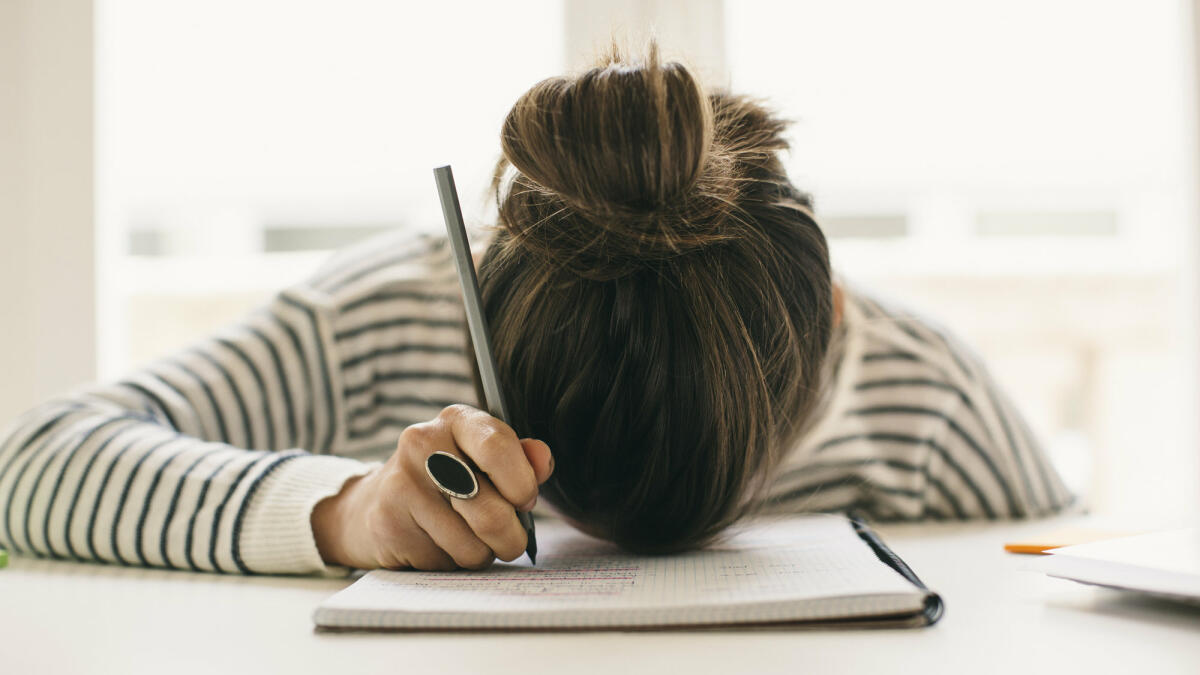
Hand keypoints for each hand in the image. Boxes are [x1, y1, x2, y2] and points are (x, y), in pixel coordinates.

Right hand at [311, 404, 553, 569]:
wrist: (375, 503)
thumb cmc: (446, 480)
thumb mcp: (484, 461)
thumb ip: (520, 459)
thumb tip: (543, 459)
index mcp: (456, 420)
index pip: (498, 447)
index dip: (522, 485)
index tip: (525, 500)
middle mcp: (424, 443)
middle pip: (491, 511)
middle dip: (511, 536)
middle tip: (509, 538)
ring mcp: (402, 483)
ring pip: (472, 545)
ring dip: (482, 553)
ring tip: (469, 538)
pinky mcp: (389, 521)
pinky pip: (445, 561)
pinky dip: (452, 562)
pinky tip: (437, 543)